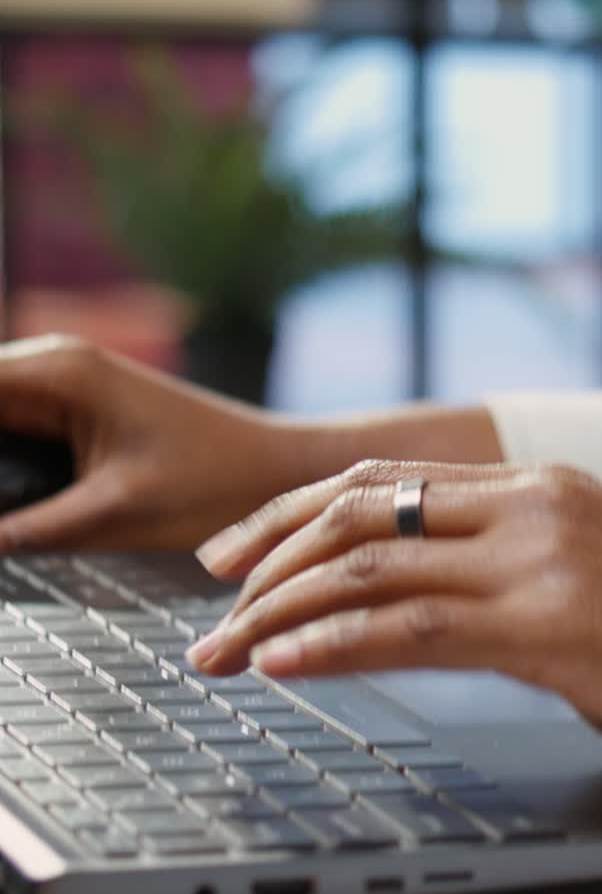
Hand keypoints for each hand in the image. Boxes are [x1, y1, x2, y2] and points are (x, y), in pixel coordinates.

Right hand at [0, 334, 286, 550]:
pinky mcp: (78, 415)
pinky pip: (11, 429)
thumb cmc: (217, 483)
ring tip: (9, 518)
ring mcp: (65, 387)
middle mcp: (54, 366)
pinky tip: (10, 506)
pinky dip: (1, 463)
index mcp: (58, 371)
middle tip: (0, 519)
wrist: (281, 472)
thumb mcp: (114, 512)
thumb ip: (27, 528)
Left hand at [189, 459, 601, 788]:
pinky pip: (414, 626)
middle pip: (359, 508)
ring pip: (372, 564)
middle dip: (266, 558)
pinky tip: (284, 663)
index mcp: (536, 485)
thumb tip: (412, 599)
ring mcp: (542, 558)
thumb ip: (502, 570)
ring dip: (280, 610)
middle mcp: (531, 504)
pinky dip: (334, 643)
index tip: (233, 553)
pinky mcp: (555, 625)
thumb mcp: (585, 579)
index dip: (291, 512)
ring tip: (222, 649)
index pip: (382, 479)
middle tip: (209, 604)